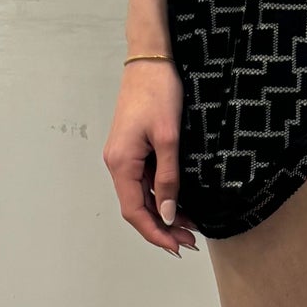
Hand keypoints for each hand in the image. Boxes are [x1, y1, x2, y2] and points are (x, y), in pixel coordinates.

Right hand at [105, 60, 198, 254]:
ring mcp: (124, 155)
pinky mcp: (133, 147)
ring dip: (162, 212)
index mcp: (121, 162)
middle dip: (161, 227)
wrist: (151, 59)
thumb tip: (166, 213)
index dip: (154, 233)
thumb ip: (167, 177)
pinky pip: (144, 180)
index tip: (176, 247)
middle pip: (136, 206)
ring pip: (141, 195)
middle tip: (190, 241)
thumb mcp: (168, 137)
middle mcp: (117, 163)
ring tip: (189, 226)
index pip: (134, 211)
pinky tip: (179, 201)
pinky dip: (160, 194)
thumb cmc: (159, 92)